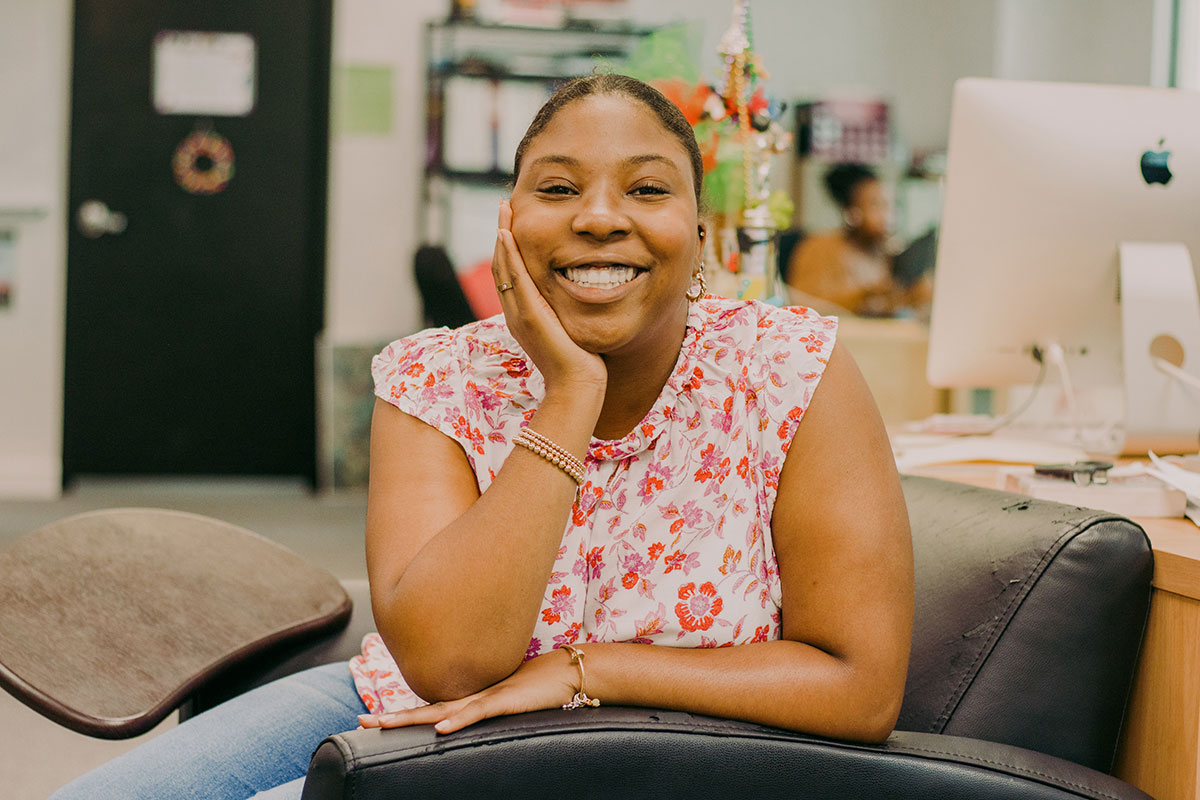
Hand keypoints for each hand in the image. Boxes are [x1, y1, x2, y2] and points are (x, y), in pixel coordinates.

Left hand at [357, 647, 577, 733]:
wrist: (566, 671)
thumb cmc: (539, 687)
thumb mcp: (505, 703)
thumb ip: (485, 710)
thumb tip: (468, 721)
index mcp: (470, 699)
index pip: (429, 708)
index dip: (402, 715)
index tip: (374, 721)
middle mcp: (471, 696)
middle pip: (424, 708)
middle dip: (392, 717)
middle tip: (361, 722)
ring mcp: (486, 697)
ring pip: (441, 710)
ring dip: (411, 718)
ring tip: (383, 724)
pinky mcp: (505, 701)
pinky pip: (477, 712)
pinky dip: (457, 720)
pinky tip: (439, 728)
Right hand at [494, 199, 606, 393]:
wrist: (578, 387)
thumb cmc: (581, 363)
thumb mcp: (571, 328)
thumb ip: (568, 311)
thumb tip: (585, 292)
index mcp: (524, 315)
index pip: (512, 274)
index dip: (510, 247)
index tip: (514, 222)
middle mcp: (516, 312)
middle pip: (502, 265)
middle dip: (503, 233)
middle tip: (504, 206)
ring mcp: (519, 314)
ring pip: (503, 268)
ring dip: (502, 236)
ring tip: (503, 210)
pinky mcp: (528, 316)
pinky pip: (514, 280)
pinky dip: (509, 255)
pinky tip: (508, 234)